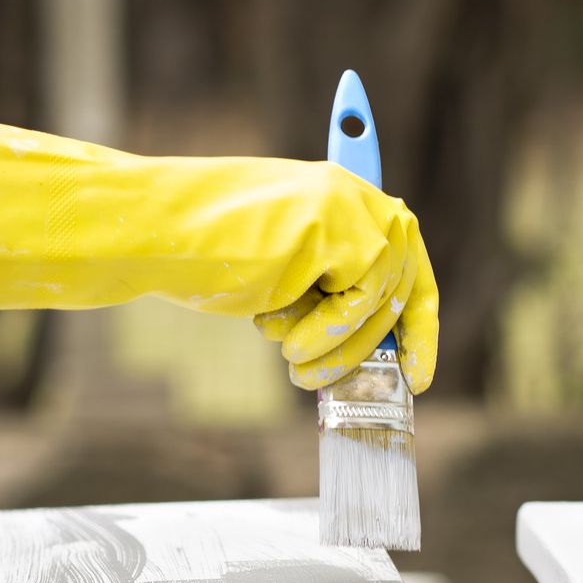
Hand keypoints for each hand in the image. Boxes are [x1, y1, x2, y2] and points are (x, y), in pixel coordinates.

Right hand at [0, 112, 438, 393]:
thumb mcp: (289, 279)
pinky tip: (285, 339)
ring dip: (339, 351)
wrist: (163, 231)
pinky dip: (327, 335)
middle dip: (369, 351)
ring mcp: (354, 207)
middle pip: (402, 291)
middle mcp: (360, 195)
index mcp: (349, 199)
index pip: (407, 265)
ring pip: (380, 305)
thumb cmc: (210, 257)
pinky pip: (358, 304)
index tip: (416, 379)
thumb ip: (332, 296)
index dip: (419, 328)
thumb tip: (378, 356)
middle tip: (332, 386)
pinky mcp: (341, 228)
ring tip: (295, 365)